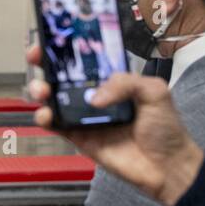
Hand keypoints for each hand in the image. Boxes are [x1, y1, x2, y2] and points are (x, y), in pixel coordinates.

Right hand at [25, 43, 203, 205]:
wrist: (168, 166)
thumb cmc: (166, 128)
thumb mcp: (154, 92)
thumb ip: (125, 83)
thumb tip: (95, 97)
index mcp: (113, 80)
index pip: (86, 59)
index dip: (67, 48)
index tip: (51, 40)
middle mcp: (96, 96)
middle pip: (62, 76)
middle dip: (45, 64)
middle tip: (36, 58)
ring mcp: (85, 117)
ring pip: (53, 99)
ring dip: (40, 90)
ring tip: (43, 91)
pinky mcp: (79, 138)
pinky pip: (56, 126)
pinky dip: (45, 119)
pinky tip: (47, 115)